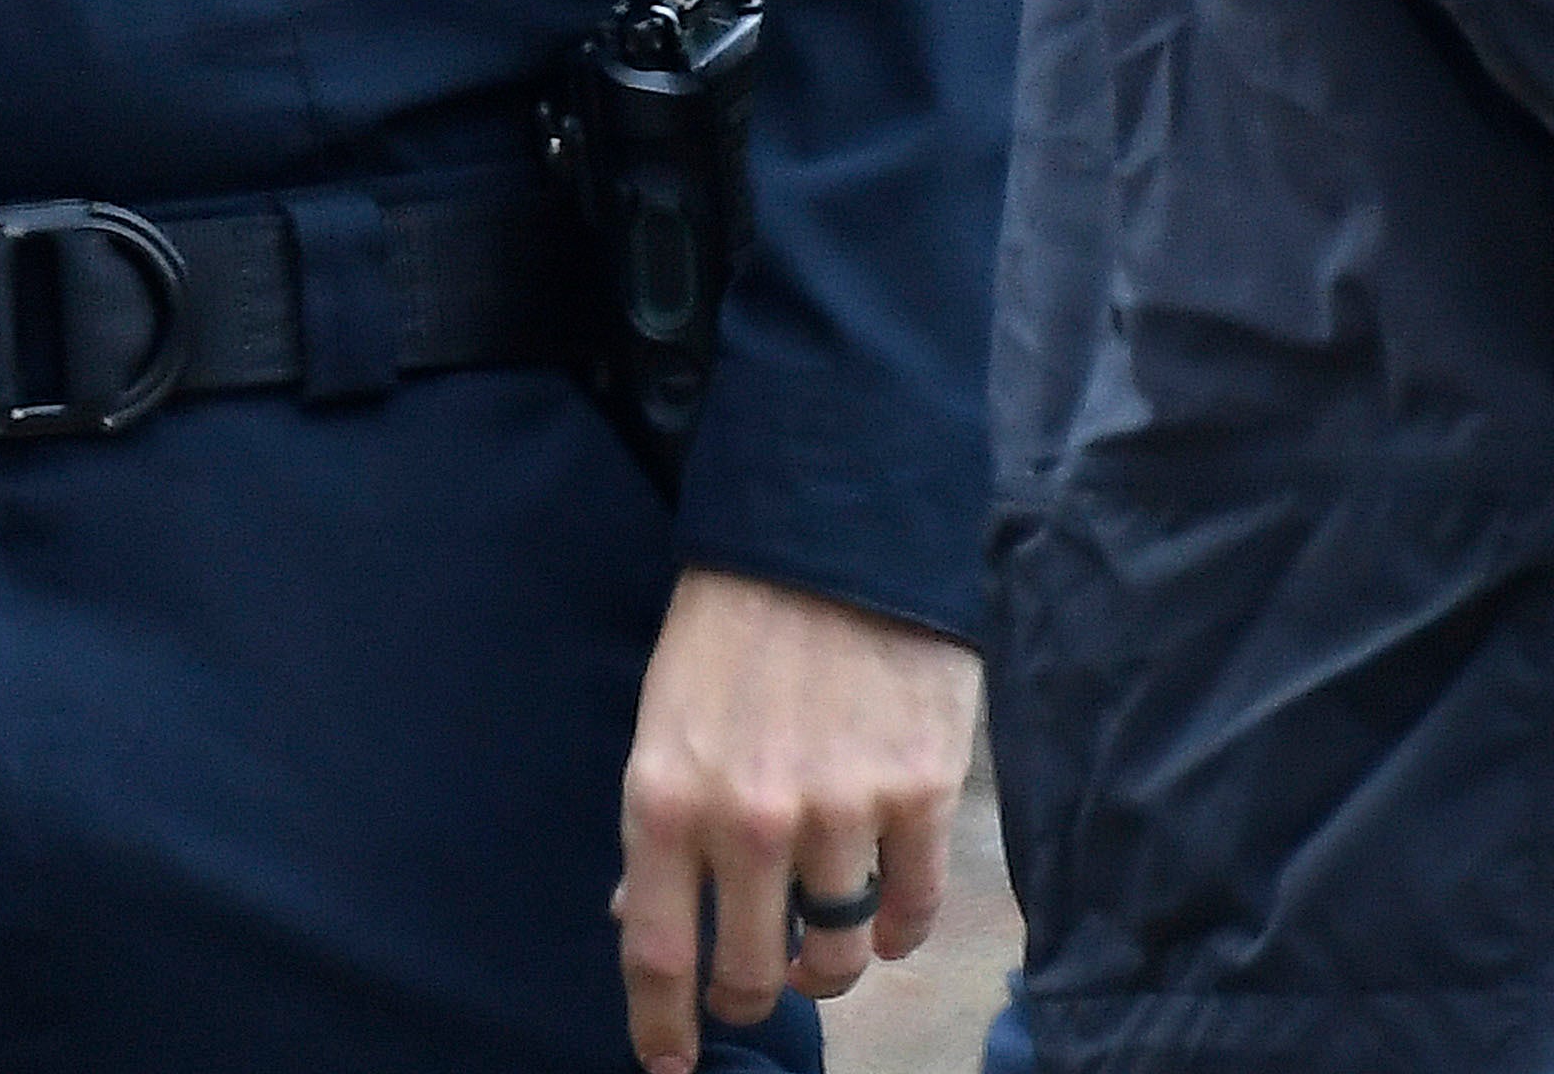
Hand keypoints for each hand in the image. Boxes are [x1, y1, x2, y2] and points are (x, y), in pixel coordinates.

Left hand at [612, 569, 980, 1073]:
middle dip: (750, 995)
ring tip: (824, 947)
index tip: (669, 1064)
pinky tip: (886, 920)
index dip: (662, 1027)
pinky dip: (899, 935)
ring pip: (839, 957)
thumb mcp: (662, 717)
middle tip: (756, 984)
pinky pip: (912, 914)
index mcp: (666, 800)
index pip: (656, 953)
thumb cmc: (732, 624)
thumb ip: (658, 823)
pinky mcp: (919, 796)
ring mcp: (841, 814)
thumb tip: (633, 916)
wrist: (833, 532)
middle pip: (751, 974)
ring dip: (828, 966)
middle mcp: (749, 822)